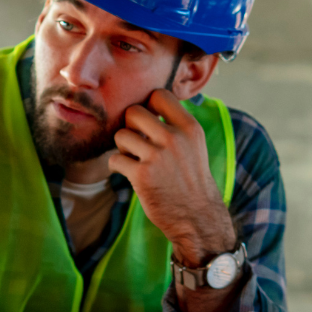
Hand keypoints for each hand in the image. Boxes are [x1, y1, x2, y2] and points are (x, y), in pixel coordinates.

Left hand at [110, 90, 236, 267]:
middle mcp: (174, 138)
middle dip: (130, 126)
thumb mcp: (193, 145)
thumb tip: (145, 105)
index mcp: (189, 128)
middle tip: (137, 142)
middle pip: (133, 111)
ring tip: (135, 159)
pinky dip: (118, 167)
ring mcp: (157, 156)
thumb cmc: (190, 180)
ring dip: (123, 148)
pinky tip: (130, 174)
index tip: (148, 122)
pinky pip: (114, 160)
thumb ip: (174, 125)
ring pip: (120, 135)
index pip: (159, 95)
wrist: (197, 217)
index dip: (148, 106)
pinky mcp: (141, 175)